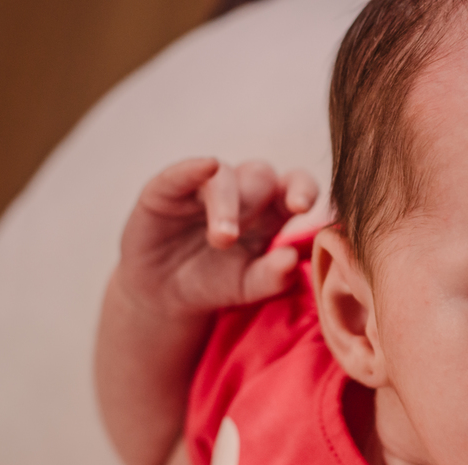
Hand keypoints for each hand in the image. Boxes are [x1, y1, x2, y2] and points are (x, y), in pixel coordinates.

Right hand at [116, 157, 318, 319]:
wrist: (164, 294)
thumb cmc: (215, 283)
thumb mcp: (248, 286)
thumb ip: (273, 277)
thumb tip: (292, 258)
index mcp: (271, 212)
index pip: (296, 185)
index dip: (303, 188)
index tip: (302, 207)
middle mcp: (242, 193)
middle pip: (261, 176)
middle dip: (257, 201)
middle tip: (245, 237)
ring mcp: (205, 188)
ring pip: (224, 175)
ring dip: (226, 203)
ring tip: (222, 238)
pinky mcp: (167, 189)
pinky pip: (182, 172)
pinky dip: (193, 169)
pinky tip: (204, 167)